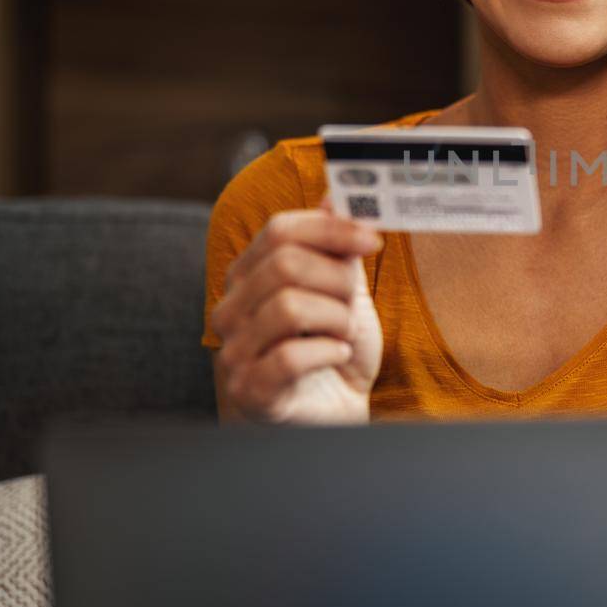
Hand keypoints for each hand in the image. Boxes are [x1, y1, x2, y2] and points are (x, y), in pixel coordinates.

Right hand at [210, 204, 383, 423]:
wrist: (334, 412)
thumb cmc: (334, 351)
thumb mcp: (344, 291)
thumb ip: (337, 246)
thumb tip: (338, 195)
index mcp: (249, 276)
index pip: (280, 230)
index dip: (332, 229)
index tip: (374, 241)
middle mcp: (232, 309)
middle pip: (286, 265)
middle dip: (337, 283)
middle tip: (351, 307)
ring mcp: (234, 351)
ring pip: (289, 307)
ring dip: (336, 321)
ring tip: (342, 337)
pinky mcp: (249, 391)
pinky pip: (289, 357)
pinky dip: (327, 353)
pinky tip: (336, 357)